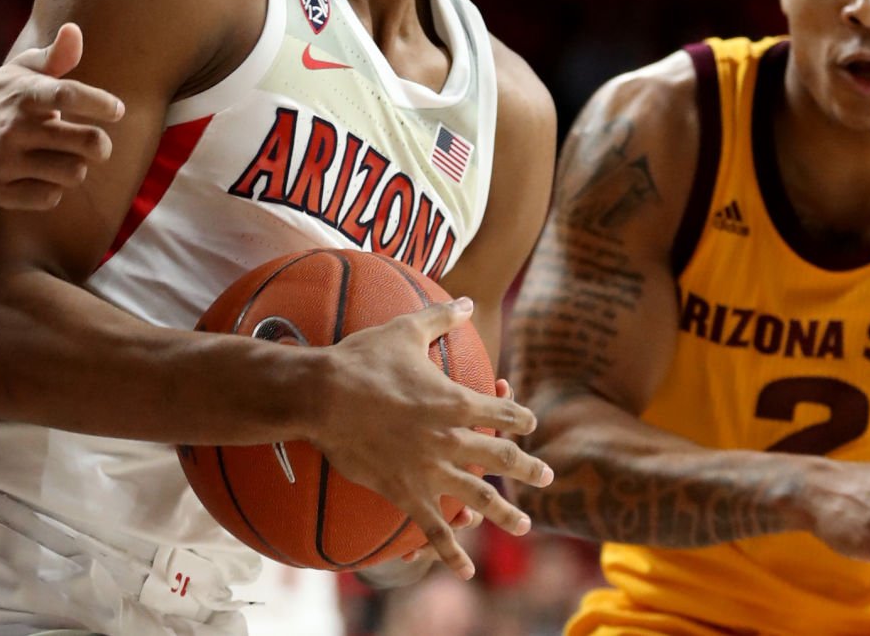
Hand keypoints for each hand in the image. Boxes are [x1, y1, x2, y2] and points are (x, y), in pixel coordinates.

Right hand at [0, 23, 125, 208]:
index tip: (117, 110)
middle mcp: (14, 127)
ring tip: (64, 159)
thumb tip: (73, 30)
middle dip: (101, 145)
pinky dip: (52, 190)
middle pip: (87, 142)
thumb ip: (52, 55)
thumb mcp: (17, 74)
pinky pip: (50, 197)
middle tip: (96, 145)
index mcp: (24, 94)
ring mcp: (5, 161)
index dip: (99, 103)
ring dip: (76, 168)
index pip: (68, 94)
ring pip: (74, 172)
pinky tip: (41, 178)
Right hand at [312, 300, 554, 579]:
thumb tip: (468, 300)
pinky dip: (450, 551)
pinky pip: (433, 528)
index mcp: (454, 400)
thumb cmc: (363, 358)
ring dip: (505, 513)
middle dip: (528, 467)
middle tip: (547, 476)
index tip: (530, 424)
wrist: (322, 395)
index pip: (501, 412)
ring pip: (477, 497)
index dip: (520, 417)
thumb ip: (441, 317)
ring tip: (524, 525)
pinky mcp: (403, 491)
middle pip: (500, 457)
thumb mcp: (405, 329)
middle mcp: (449, 438)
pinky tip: (466, 569)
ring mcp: (428, 469)